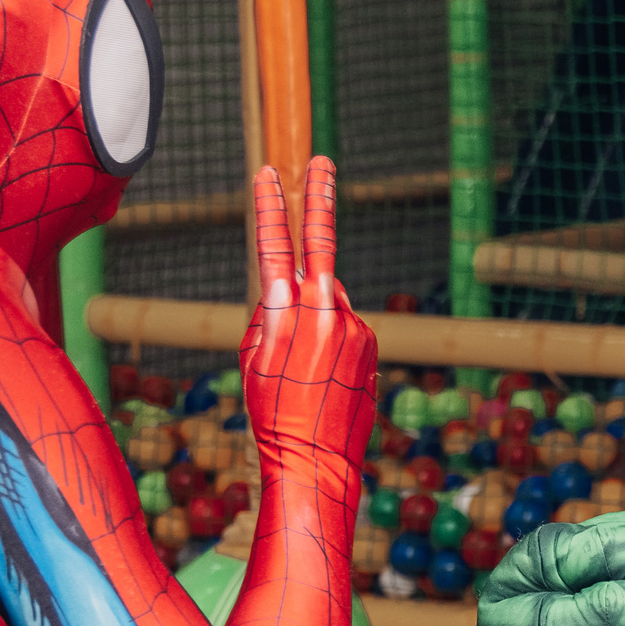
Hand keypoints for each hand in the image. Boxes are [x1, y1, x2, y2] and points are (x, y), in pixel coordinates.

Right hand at [243, 160, 378, 511]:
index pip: (276, 247)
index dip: (272, 208)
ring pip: (328, 301)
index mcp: (289, 314)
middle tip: (323, 162)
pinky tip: (320, 377)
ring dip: (312, 315)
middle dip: (321, 202)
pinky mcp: (371, 345)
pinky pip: (344, 328)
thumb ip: (267, 315)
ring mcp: (356, 328)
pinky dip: (329, 339)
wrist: (318, 464)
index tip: (268, 174)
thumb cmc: (273, 417)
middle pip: (321, 252)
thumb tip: (282, 288)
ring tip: (301, 368)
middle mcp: (328, 313)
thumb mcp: (253, 362)